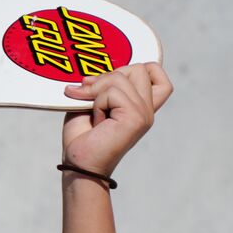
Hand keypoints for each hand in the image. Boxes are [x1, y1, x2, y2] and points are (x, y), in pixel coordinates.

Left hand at [61, 62, 172, 176]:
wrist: (78, 165)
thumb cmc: (82, 138)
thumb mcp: (89, 103)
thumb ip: (98, 84)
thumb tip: (91, 76)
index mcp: (140, 105)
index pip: (154, 71)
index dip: (134, 67)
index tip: (107, 83)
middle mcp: (147, 109)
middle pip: (139, 68)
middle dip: (108, 76)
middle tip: (91, 99)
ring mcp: (144, 113)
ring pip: (122, 76)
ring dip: (97, 91)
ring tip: (94, 114)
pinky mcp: (136, 118)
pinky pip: (113, 92)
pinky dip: (97, 102)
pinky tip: (97, 122)